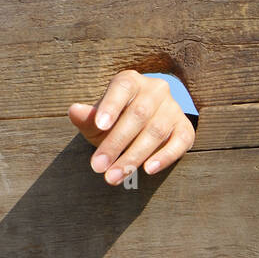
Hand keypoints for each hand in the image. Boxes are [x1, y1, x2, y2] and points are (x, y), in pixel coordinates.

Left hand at [67, 70, 195, 185]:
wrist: (140, 129)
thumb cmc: (113, 122)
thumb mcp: (96, 121)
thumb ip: (86, 118)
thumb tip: (74, 111)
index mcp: (130, 81)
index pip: (122, 88)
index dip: (111, 106)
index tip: (99, 126)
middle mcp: (155, 90)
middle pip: (138, 115)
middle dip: (116, 143)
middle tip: (98, 167)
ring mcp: (173, 109)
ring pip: (155, 131)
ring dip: (133, 156)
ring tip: (114, 176)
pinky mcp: (185, 128)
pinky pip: (180, 142)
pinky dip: (164, 157)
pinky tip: (148, 169)